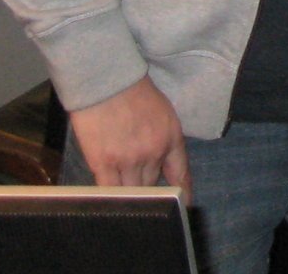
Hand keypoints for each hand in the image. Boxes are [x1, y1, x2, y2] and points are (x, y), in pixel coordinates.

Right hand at [67, 75, 189, 200]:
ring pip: (132, 191)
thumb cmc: (133, 91)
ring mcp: (128, 160)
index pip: (181, 173)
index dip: (182, 193)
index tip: (183, 204)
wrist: (106, 82)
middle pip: (153, 185)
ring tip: (123, 197)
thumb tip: (158, 161)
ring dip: (129, 194)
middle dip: (149, 190)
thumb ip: (163, 138)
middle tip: (141, 192)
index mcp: (171, 138)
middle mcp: (154, 153)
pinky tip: (110, 205)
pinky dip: (112, 199)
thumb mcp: (162, 112)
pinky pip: (110, 191)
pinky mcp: (103, 164)